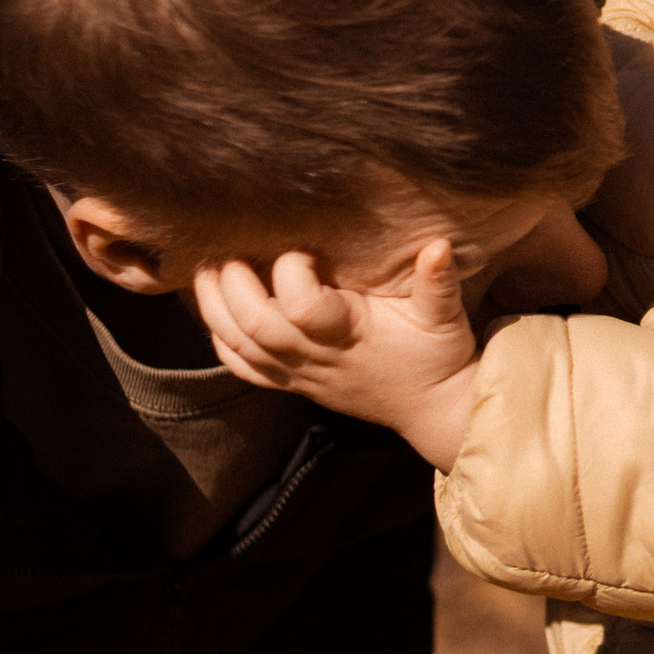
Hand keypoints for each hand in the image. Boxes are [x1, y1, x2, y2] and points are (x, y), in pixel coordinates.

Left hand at [195, 241, 481, 470]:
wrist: (430, 407)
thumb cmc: (436, 356)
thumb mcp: (445, 317)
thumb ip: (438, 282)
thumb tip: (438, 246)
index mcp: (349, 335)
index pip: (302, 306)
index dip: (290, 271)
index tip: (301, 246)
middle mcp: (316, 357)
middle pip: (256, 326)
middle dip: (234, 284)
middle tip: (230, 248)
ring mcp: (298, 374)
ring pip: (239, 346)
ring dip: (214, 307)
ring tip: (208, 269)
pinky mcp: (291, 383)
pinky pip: (242, 368)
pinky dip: (221, 341)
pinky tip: (216, 311)